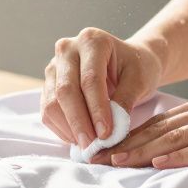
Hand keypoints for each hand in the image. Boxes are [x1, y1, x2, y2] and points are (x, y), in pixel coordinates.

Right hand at [42, 27, 164, 150]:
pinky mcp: (48, 84)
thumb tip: (109, 131)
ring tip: (88, 145)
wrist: (128, 62)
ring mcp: (54, 66)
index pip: (90, 79)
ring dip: (69, 129)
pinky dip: (62, 129)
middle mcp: (67, 49)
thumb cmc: (137, 67)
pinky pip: (47, 111)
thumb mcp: (140, 80)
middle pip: (66, 90)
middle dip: (80, 123)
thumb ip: (124, 101)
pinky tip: (79, 138)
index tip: (106, 134)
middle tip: (93, 146)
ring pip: (52, 103)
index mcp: (92, 40)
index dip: (97, 110)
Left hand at [90, 77, 187, 168]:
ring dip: (140, 151)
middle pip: (158, 129)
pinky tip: (158, 162)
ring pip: (173, 138)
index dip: (130, 134)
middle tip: (93, 157)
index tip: (105, 145)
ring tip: (114, 162)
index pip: (161, 121)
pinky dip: (178, 155)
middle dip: (123, 144)